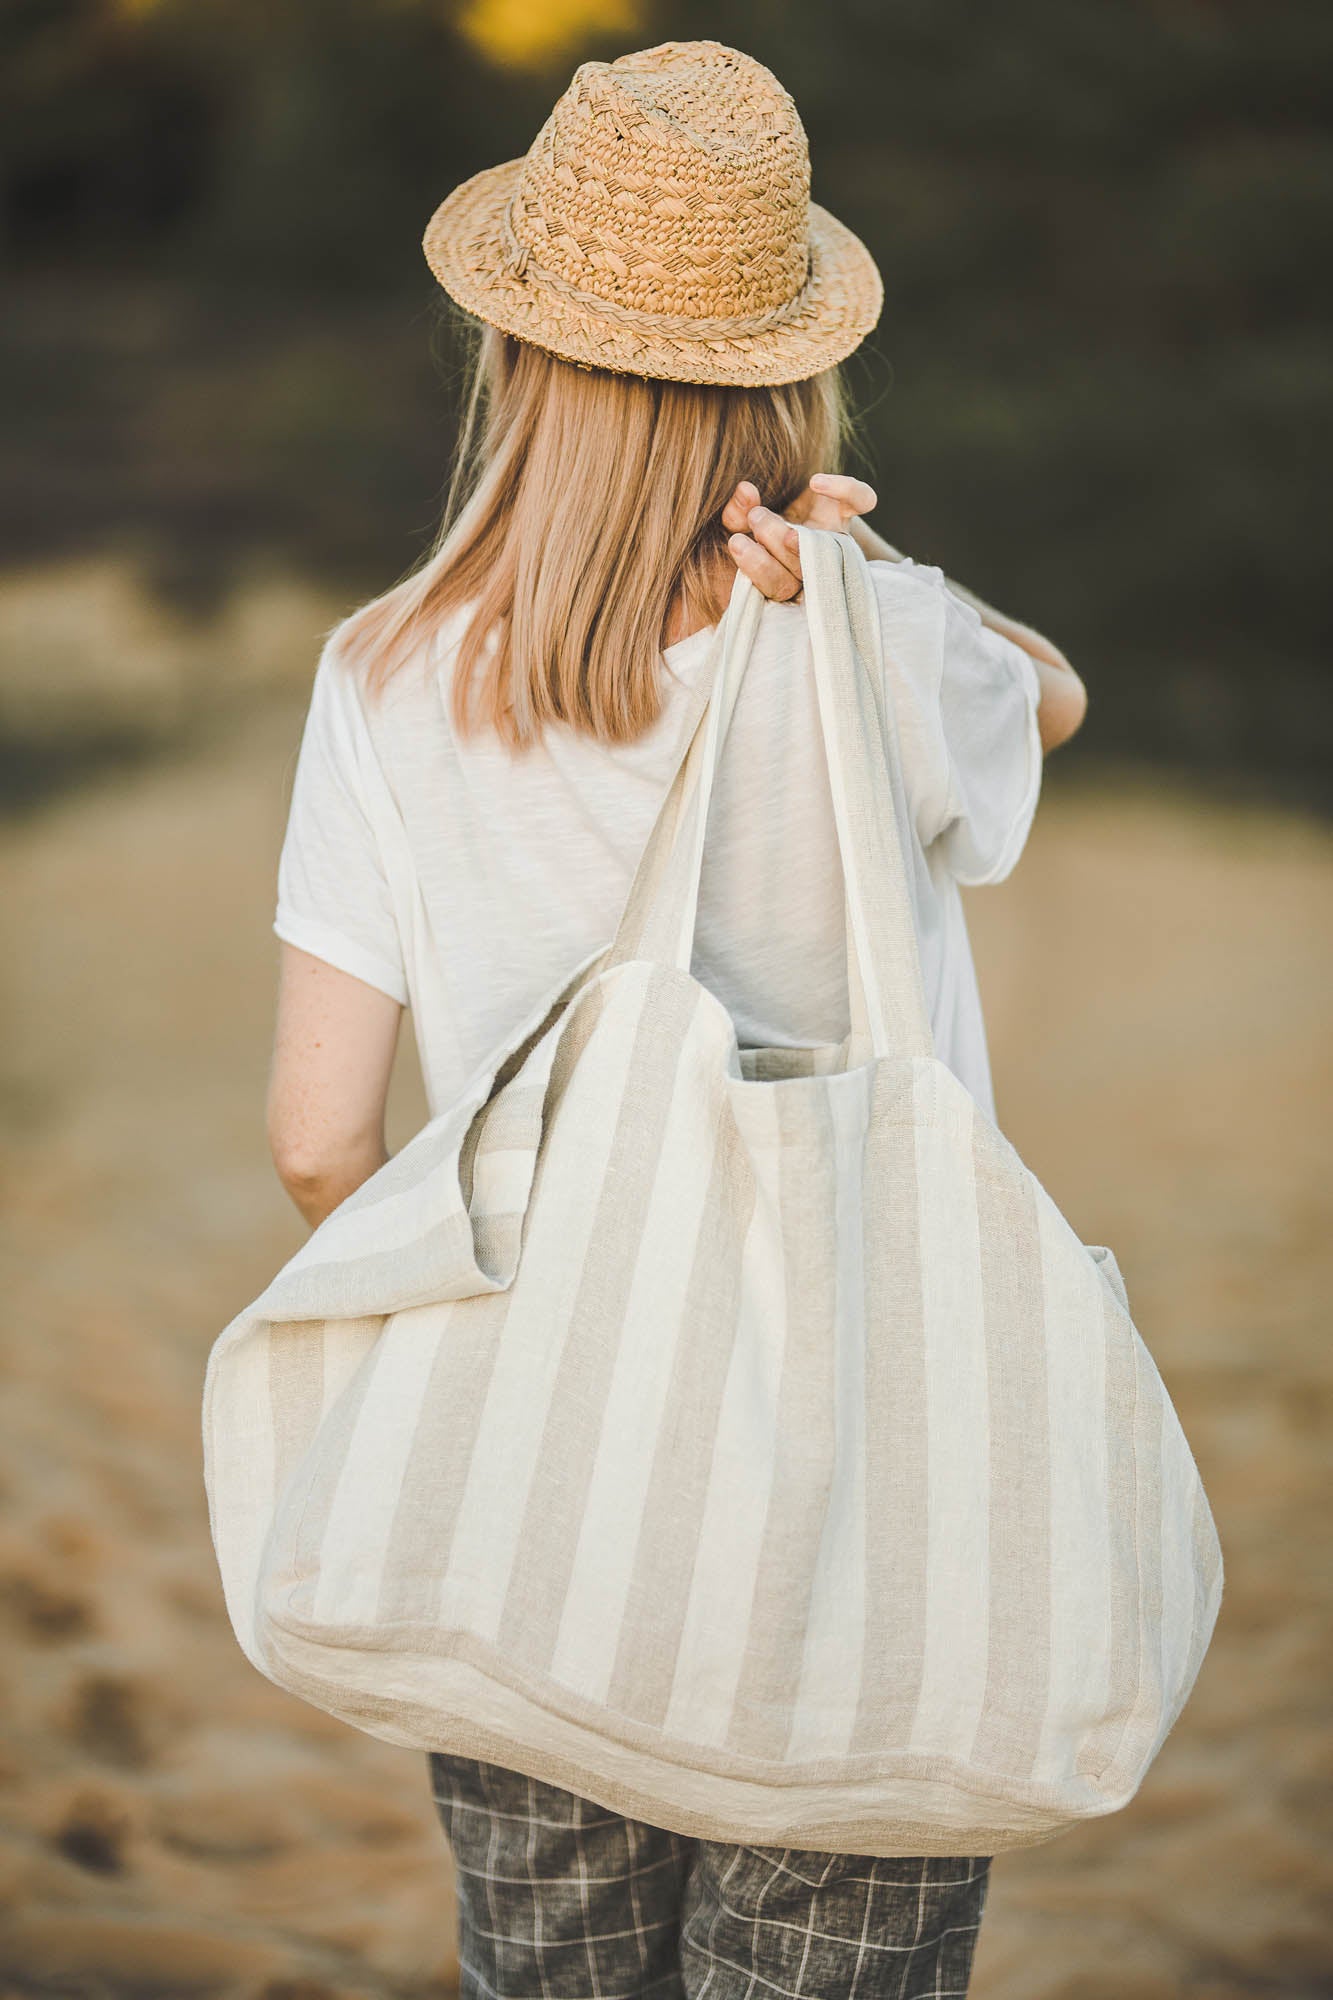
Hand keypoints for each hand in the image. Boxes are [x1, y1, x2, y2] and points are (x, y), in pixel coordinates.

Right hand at [722, 474, 877, 601]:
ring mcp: (834, 538)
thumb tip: (745, 490)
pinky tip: (816, 483)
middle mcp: (815, 563)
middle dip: (773, 543)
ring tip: (760, 512)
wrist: (794, 497)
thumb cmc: (759, 517)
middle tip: (755, 518)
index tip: (737, 542)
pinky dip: (845, 490)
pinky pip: (861, 499)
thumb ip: (737, 517)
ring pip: (824, 546)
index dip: (760, 569)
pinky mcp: (847, 508)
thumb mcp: (740, 521)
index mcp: (788, 574)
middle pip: (800, 570)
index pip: (779, 586)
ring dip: (791, 530)